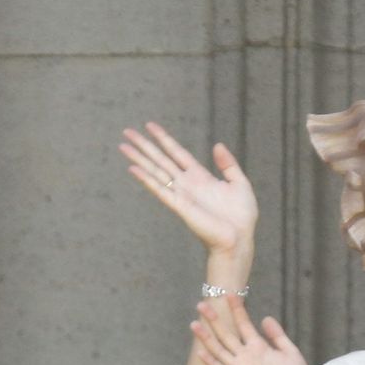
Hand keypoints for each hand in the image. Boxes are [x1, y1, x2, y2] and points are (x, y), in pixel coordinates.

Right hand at [120, 122, 259, 257]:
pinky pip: (160, 190)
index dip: (164, 139)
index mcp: (200, 176)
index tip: (149, 125)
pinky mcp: (180, 206)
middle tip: (126, 131)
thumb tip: (217, 145)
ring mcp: (181, 194)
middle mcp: (187, 183)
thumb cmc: (242, 216)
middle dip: (144, 145)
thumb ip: (228, 164)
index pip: (177, 153)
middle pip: (161, 159)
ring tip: (122, 146)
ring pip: (155, 171)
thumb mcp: (240, 183)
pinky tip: (133, 169)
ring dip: (138, 159)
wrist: (239, 238)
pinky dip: (146, 179)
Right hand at [191, 296, 310, 364]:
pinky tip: (201, 352)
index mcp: (259, 347)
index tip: (230, 294)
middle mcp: (247, 356)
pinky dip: (211, 363)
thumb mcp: (290, 353)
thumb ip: (278, 336)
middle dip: (215, 320)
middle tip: (201, 304)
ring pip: (220, 350)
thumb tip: (265, 317)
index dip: (237, 310)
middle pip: (227, 334)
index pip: (244, 324)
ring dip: (207, 338)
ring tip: (195, 324)